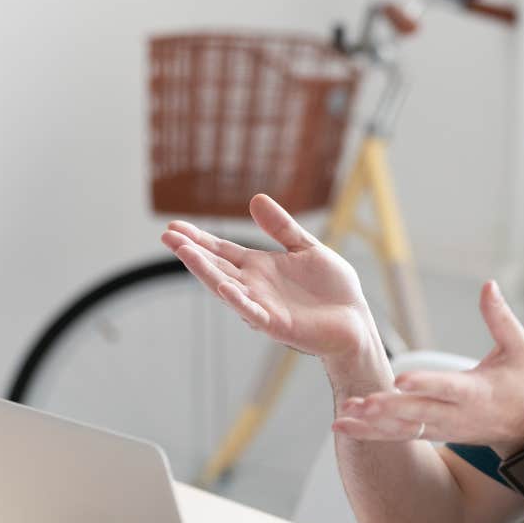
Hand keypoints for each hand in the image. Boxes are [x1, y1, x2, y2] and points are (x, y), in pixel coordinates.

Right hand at [160, 194, 376, 359]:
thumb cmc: (333, 288)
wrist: (355, 320)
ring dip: (206, 272)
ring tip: (184, 253)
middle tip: (168, 236)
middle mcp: (255, 286)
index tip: (174, 227)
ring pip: (227, 288)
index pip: (223, 251)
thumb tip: (256, 198)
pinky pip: (253, 312)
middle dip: (192, 252)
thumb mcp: (307, 248)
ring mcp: (263, 306)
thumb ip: (282, 228)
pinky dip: (238, 300)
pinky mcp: (277, 325)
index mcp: (260, 267)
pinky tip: (223, 287)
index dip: (199, 239)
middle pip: (217, 267)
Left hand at [332, 280, 523, 456]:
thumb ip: (500, 318)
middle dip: (389, 408)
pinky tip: (342, 424)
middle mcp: (456, 413)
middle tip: (361, 402)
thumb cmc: (521, 381)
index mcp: (476, 391)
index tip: (400, 379)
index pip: (448, 387)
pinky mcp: (432, 433)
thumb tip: (487, 284)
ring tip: (343, 415)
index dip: (425, 383)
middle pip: (418, 412)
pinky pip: (398, 436)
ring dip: (372, 423)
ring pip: (404, 429)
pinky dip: (370, 432)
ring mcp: (442, 428)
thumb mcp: (521, 349)